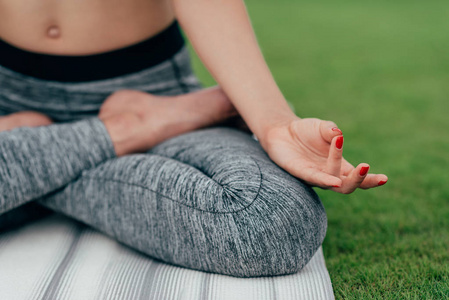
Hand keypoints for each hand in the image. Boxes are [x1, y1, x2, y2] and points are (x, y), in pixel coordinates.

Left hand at [261, 117, 387, 193]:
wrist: (282, 130)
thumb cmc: (306, 132)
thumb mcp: (323, 127)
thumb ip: (331, 131)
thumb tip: (338, 134)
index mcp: (340, 165)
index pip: (359, 178)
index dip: (372, 180)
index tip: (386, 178)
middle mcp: (329, 174)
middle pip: (349, 186)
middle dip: (361, 180)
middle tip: (368, 168)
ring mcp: (315, 176)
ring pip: (335, 185)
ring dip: (348, 177)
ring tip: (362, 167)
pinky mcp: (300, 172)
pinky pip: (315, 179)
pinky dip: (326, 180)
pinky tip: (335, 180)